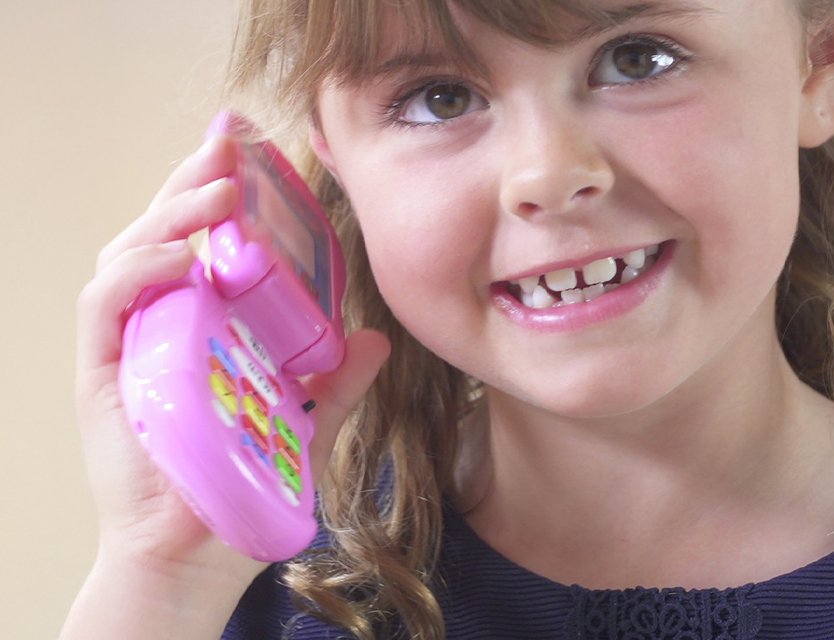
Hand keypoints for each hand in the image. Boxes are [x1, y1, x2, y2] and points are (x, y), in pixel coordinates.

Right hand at [74, 136, 389, 583]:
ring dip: (172, 213)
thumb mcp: (302, 423)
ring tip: (219, 190)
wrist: (196, 552)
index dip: (224, 194)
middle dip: (196, 181)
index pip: (205, 244)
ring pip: (132, 252)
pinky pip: (106, 302)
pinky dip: (139, 270)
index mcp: (201, 326)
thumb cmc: (240, 483)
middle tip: (231, 143)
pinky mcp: (101, 371)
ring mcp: (127, 343)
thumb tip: (375, 339)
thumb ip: (335, 382)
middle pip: (164, 231)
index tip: (256, 156)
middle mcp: (159, 323)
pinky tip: (180, 256)